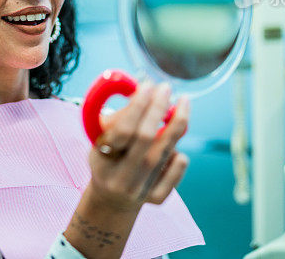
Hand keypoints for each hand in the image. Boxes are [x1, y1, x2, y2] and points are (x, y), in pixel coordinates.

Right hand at [86, 82, 190, 211]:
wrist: (112, 199)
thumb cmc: (108, 157)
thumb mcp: (101, 138)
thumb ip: (119, 116)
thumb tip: (142, 90)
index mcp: (101, 159)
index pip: (123, 130)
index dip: (137, 106)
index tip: (147, 85)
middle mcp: (119, 177)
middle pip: (146, 137)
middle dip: (158, 108)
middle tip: (166, 88)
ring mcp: (139, 190)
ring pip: (165, 151)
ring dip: (177, 122)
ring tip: (183, 102)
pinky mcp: (157, 198)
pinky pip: (177, 167)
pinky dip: (178, 151)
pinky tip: (173, 145)